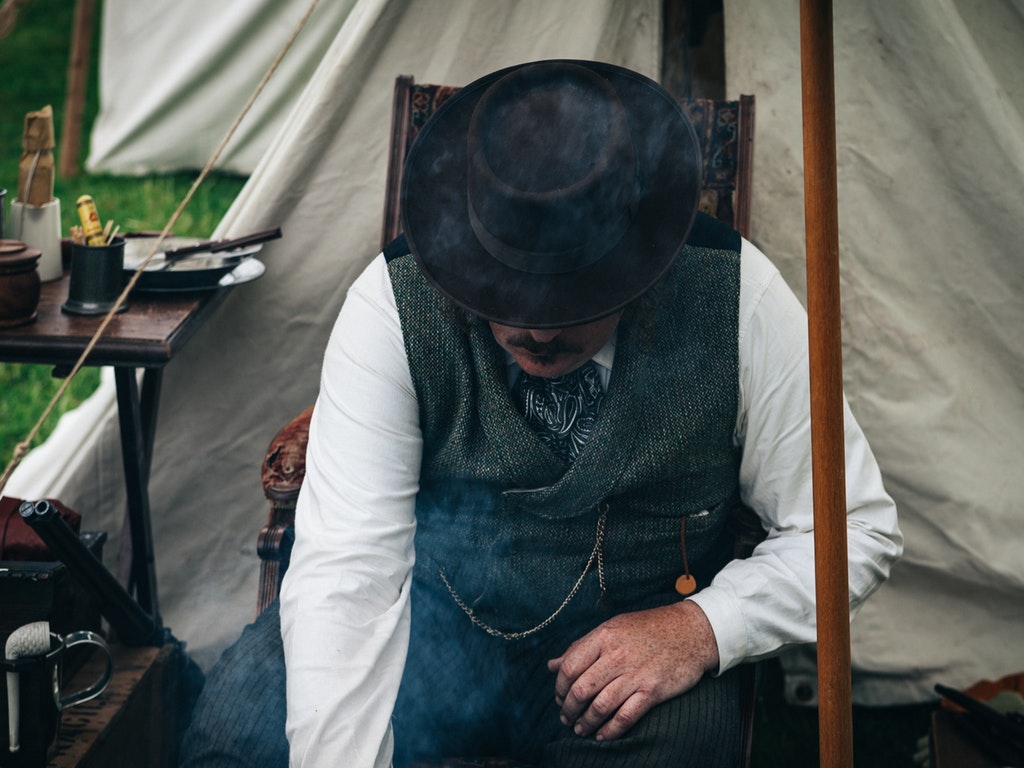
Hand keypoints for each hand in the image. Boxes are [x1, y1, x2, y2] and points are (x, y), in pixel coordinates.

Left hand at [547, 600, 719, 741]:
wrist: (692, 631)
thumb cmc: (649, 628)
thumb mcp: (613, 628)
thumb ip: (581, 647)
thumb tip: (552, 664)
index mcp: (604, 636)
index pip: (569, 666)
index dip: (559, 687)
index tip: (560, 697)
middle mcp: (617, 655)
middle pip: (581, 689)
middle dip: (569, 709)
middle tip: (566, 718)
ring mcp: (635, 674)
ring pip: (600, 706)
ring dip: (586, 722)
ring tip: (580, 729)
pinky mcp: (653, 690)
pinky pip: (625, 717)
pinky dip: (610, 730)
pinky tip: (602, 735)